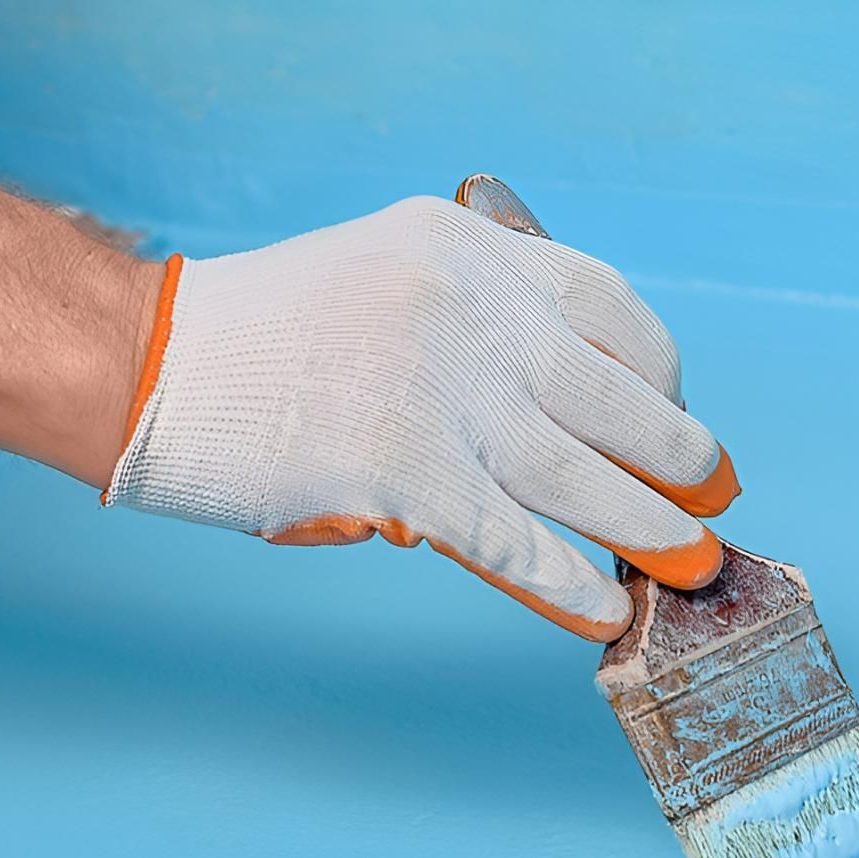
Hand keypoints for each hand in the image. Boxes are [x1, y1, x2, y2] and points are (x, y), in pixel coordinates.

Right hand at [103, 195, 738, 640]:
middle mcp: (471, 308)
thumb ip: (474, 333)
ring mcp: (442, 391)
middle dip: (680, 457)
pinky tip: (607, 607)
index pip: (610, 307)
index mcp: (469, 249)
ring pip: (585, 476)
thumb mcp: (385, 281)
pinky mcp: (406, 473)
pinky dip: (570, 582)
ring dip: (652, 527)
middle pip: (618, 397)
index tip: (677, 411)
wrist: (143, 360)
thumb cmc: (260, 336)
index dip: (661, 372)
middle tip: (714, 495)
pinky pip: (517, 542)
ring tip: (695, 562)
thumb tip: (553, 431)